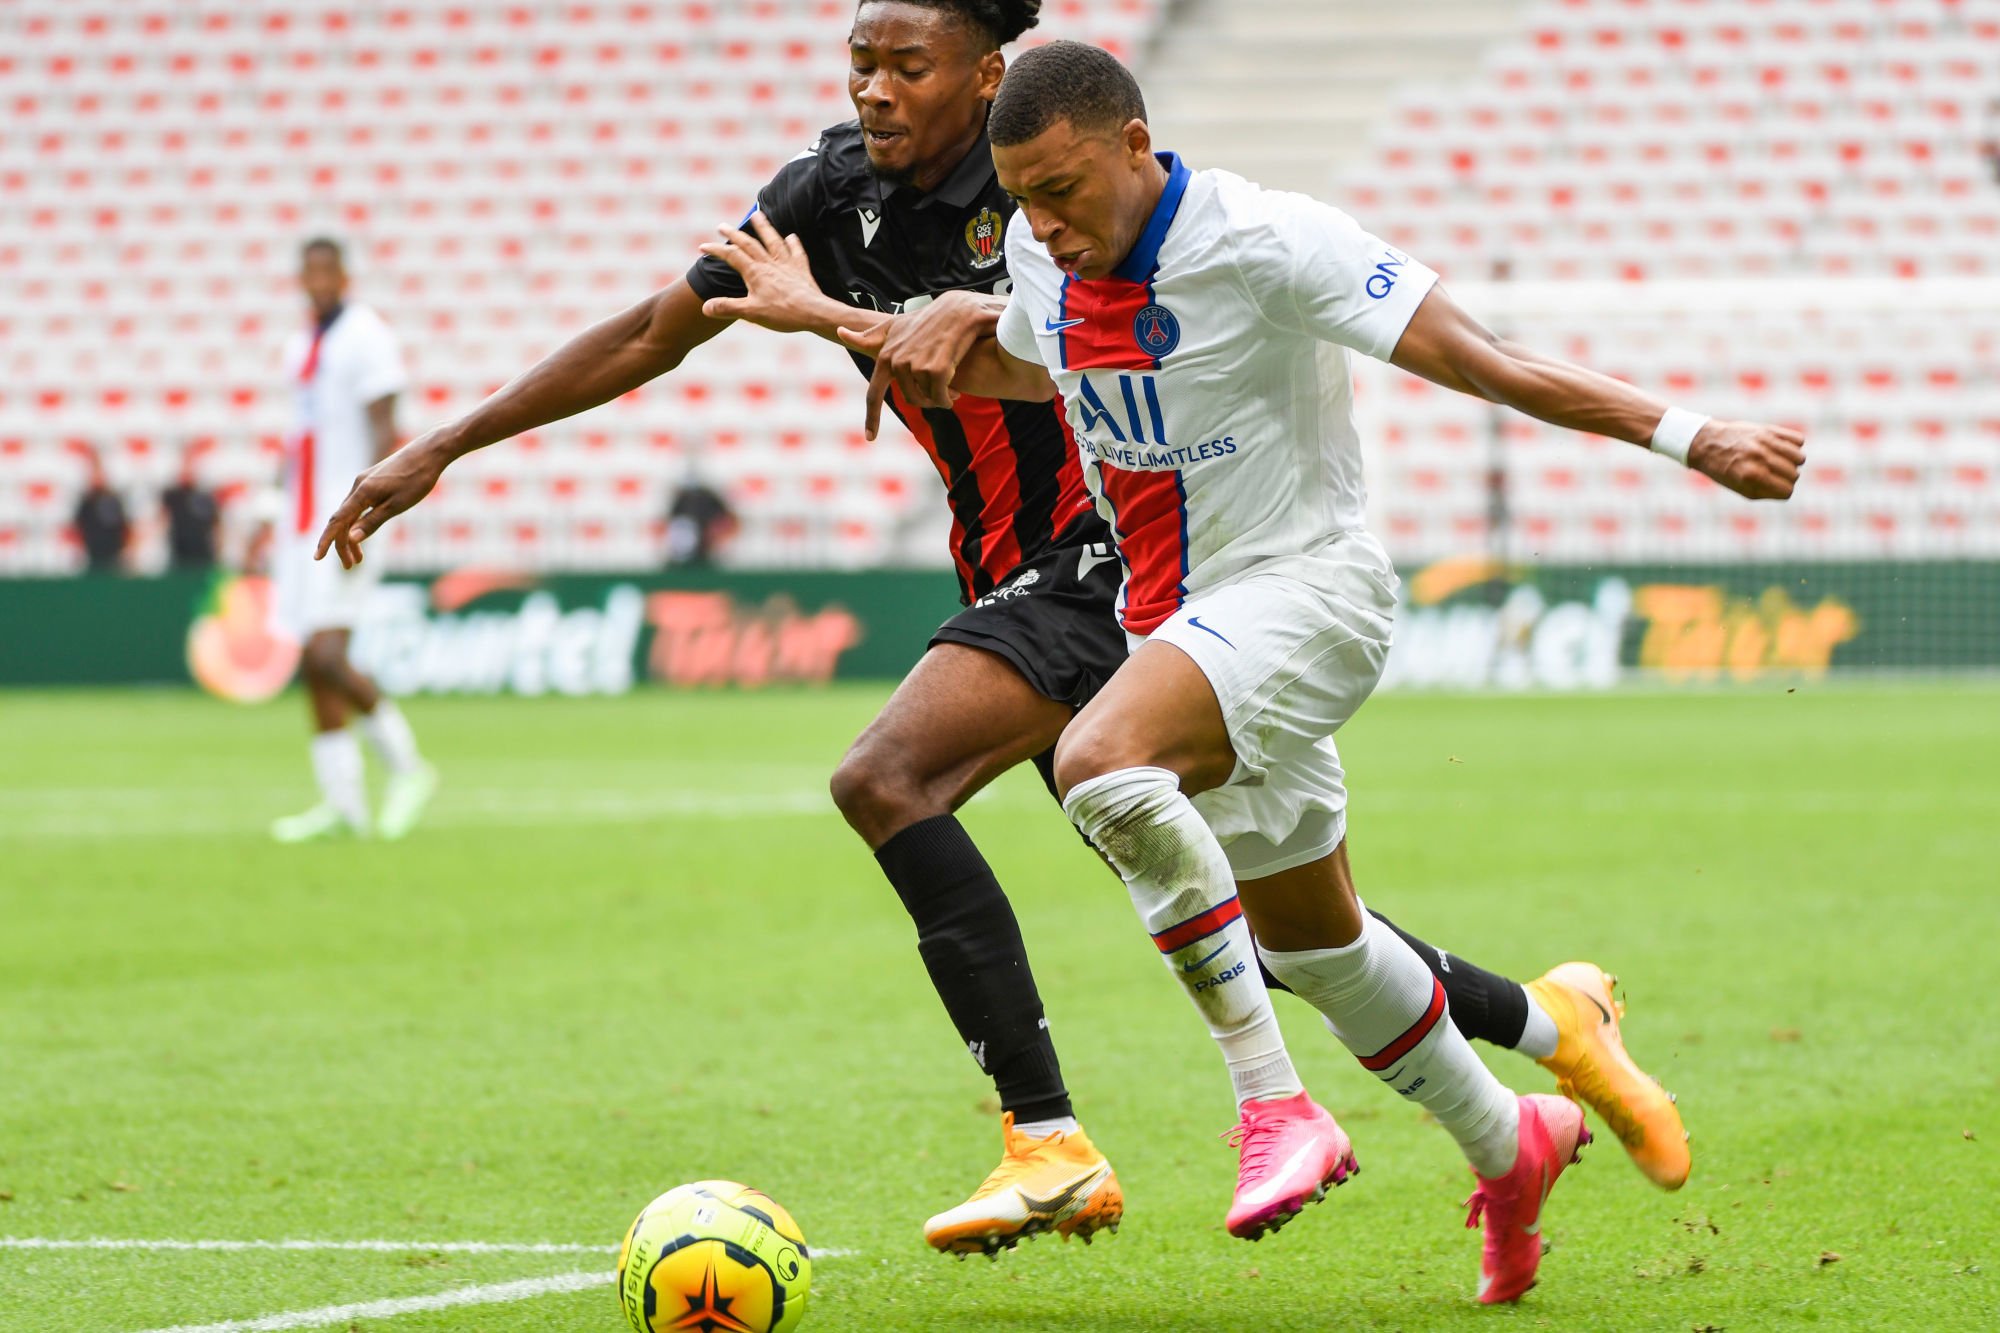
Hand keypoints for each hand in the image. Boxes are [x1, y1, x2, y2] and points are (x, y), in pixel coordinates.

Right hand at [315, 428, 454, 566]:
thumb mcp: (397, 505)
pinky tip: (363, 532)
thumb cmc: (417, 478)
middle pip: (342, 520)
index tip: (317, 558)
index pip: (337, 521)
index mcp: (362, 493)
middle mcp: (358, 486)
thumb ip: (373, 522)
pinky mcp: (372, 480)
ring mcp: (364, 482)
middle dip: (343, 545)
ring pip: (350, 513)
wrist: (430, 451)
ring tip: (359, 558)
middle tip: (350, 566)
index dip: (326, 541)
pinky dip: (358, 521)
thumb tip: (351, 538)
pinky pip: (358, 505)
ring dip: (351, 535)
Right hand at [696, 213, 836, 333]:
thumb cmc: (782, 314)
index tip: (703, 246)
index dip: (716, 249)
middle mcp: (769, 264)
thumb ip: (727, 307)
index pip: (731, 255)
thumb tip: (705, 307)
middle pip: (749, 244)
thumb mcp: (751, 313)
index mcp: (755, 273)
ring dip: (763, 227)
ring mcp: (786, 264)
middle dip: (733, 234)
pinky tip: (791, 236)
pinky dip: (793, 243)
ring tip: (756, 214)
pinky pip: (796, 252)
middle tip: (722, 226)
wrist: (813, 312)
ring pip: (772, 241)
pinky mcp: (801, 270)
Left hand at [836, 291, 1000, 439]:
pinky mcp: (936, 369)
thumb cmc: (927, 320)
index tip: (871, 438)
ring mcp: (915, 365)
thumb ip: (870, 336)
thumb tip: (839, 332)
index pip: (874, 394)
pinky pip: (941, 397)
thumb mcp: (895, 326)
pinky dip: (948, 398)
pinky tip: (957, 391)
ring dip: (940, 400)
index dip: (872, 418)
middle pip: (910, 399)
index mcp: (885, 356)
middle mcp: (896, 361)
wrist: (958, 310)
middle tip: (940, 397)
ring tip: (952, 390)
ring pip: (926, 399)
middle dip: (926, 402)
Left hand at [1686, 420, 1805, 499]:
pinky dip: (1794, 446)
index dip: (1783, 491)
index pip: (1786, 491)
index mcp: (1751, 476)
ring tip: (1780, 461)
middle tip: (1773, 474)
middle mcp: (1759, 458)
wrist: (1707, 444)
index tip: (1775, 487)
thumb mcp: (1741, 489)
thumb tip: (1788, 488)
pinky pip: (1798, 440)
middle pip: (1794, 475)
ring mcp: (1765, 442)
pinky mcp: (1768, 429)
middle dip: (1787, 478)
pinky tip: (1782, 448)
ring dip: (1793, 462)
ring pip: (1800, 457)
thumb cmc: (1725, 471)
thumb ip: (1766, 492)